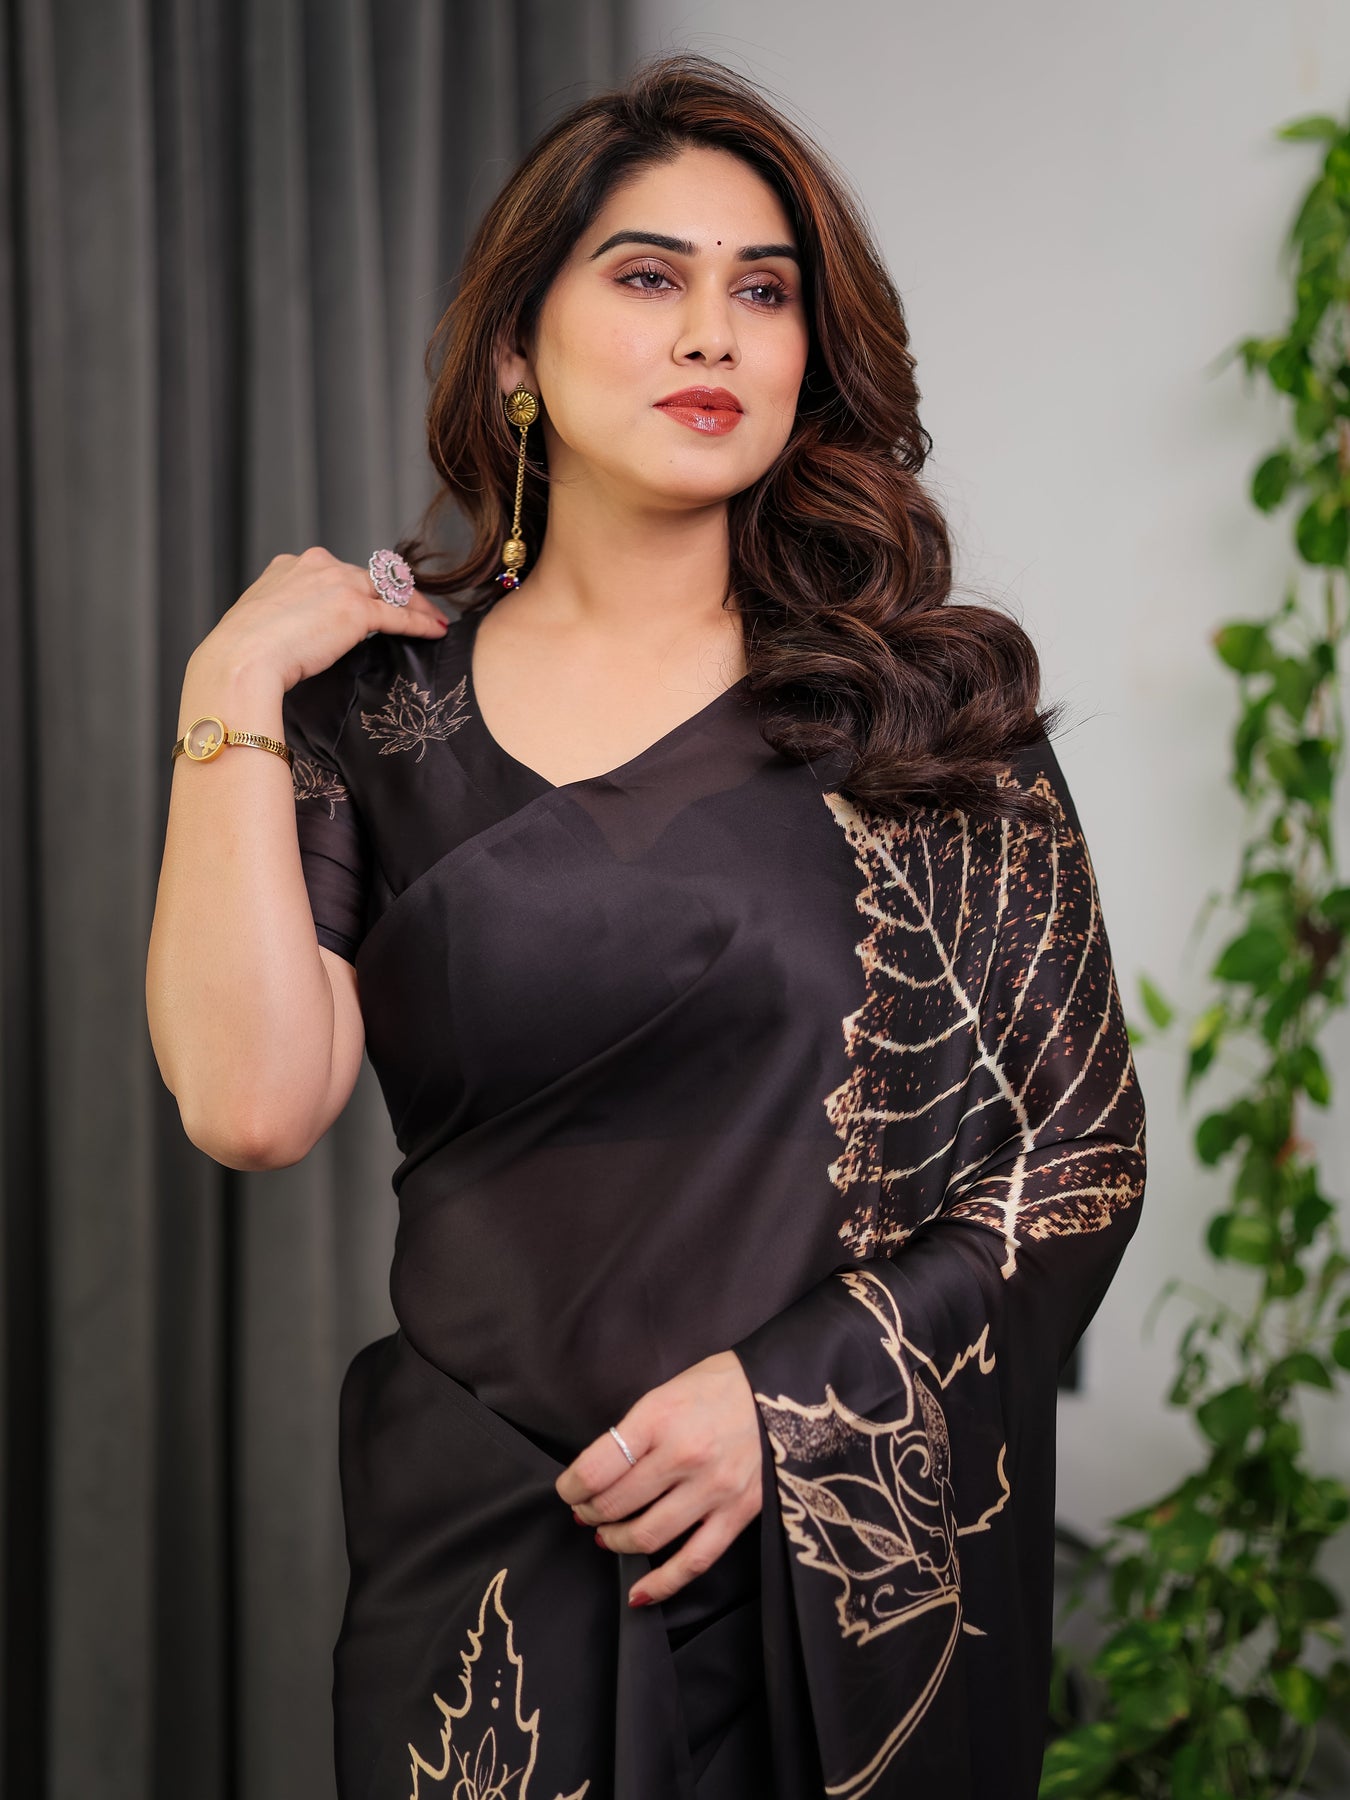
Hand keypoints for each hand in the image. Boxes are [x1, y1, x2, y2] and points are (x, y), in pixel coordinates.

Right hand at [188, 544, 449, 694]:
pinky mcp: (356, 609)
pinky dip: (421, 622)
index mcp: (290, 566)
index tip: (370, 601)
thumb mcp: (260, 623)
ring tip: (433, 620)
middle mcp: (316, 565)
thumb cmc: (241, 654)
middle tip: (414, 609)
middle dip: (394, 592)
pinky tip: (435, 631)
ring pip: (390, 589)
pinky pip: (399, 614)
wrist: (240, 661)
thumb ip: (283, 618)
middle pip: (369, 576)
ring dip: (416, 604)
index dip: (359, 587)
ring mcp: (338, 584)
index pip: (336, 572)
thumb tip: (293, 636)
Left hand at [555, 1350, 762, 1608]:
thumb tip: (601, 1472)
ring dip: (616, 1542)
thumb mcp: (665, 1391)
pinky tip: (639, 1593)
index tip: (568, 1490)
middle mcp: (684, 1455)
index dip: (571, 1487)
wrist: (780, 1391)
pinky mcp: (737, 1514)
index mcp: (660, 1417)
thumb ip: (634, 1432)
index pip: (596, 1467)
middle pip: (616, 1504)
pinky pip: (693, 1561)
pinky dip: (661, 1584)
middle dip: (590, 1513)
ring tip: (608, 1536)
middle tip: (586, 1512)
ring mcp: (713, 1488)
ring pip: (647, 1536)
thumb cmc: (717, 1386)